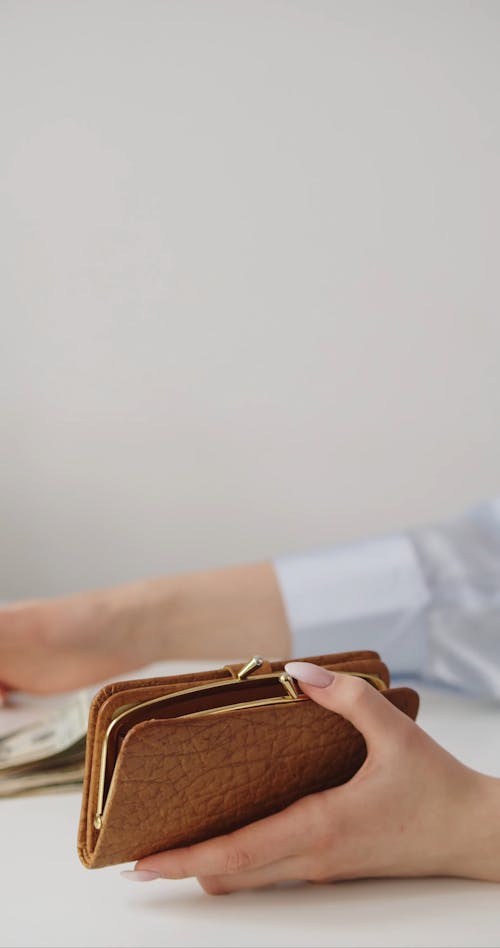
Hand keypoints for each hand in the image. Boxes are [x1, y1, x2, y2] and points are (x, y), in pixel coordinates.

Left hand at [128, 662, 499, 892]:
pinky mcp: (330, 865)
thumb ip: (346, 697)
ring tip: (176, 839)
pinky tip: (229, 829)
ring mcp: (321, 867)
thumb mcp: (395, 731)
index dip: (187, 859)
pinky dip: (238, 858)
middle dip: (184, 867)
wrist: (473, 834)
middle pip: (231, 875)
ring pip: (249, 878)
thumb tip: (298, 672)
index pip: (238, 852)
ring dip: (210, 864)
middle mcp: (313, 856)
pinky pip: (270, 869)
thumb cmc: (437, 786)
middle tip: (142, 849)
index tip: (143, 862)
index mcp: (322, 826)